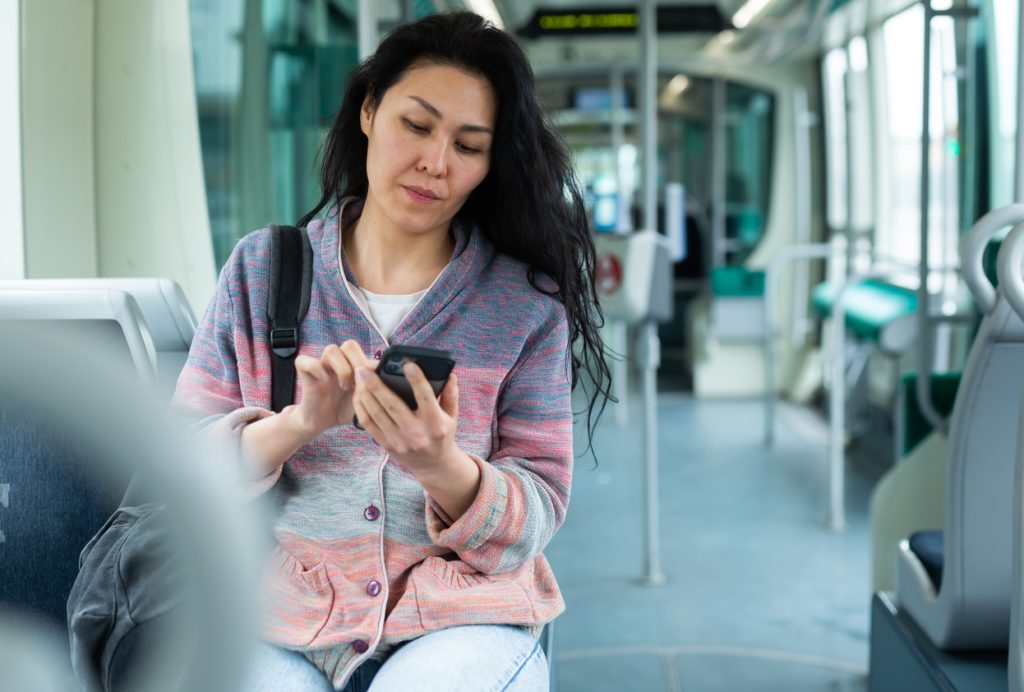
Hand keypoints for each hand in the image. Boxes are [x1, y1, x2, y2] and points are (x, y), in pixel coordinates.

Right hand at [292, 340, 373, 434]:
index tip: (377, 381)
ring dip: (342, 368)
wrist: (322, 421)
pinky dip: (316, 367)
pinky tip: (324, 379)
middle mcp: (339, 362)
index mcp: (354, 365)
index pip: (366, 352)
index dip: (372, 364)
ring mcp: (322, 366)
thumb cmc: (345, 409)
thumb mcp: (367, 400)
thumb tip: (395, 384)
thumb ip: (377, 389)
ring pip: (331, 349)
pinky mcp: (306, 373)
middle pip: (350, 345)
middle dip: (358, 363)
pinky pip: (305, 360)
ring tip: (345, 386)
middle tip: (360, 383)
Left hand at [352, 361, 460, 477]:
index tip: (408, 364)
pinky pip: (369, 424)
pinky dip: (361, 408)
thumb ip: (451, 394)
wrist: (433, 465)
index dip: (417, 381)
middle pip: (392, 405)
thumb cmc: (442, 434)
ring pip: (376, 413)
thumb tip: (450, 375)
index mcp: (435, 423)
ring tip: (358, 377)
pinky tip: (358, 395)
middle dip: (376, 385)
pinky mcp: (387, 445)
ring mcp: (399, 441)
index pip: (426, 398)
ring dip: (364, 393)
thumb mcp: (452, 416)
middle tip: (364, 368)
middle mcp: (416, 433)